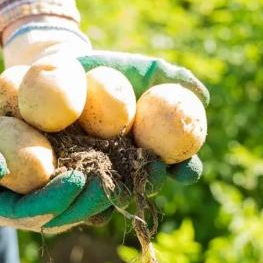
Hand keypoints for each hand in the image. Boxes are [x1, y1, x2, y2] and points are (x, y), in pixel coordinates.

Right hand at [0, 69, 110, 231]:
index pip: (29, 214)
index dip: (55, 201)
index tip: (79, 179)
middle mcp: (19, 207)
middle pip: (59, 214)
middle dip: (87, 201)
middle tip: (111, 180)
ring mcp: (37, 192)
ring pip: (75, 201)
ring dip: (102, 190)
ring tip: (125, 173)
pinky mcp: (52, 175)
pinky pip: (81, 180)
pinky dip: (103, 171)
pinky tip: (126, 159)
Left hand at [3, 21, 208, 181]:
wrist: (60, 71)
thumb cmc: (108, 69)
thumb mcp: (140, 68)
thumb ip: (171, 77)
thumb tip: (202, 96)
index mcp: (150, 149)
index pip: (177, 166)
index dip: (187, 170)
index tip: (188, 167)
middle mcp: (127, 168)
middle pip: (146, 183)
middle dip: (153, 181)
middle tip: (155, 169)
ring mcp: (97, 175)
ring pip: (112, 192)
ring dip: (118, 191)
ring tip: (119, 181)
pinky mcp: (65, 178)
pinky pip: (74, 193)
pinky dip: (77, 193)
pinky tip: (78, 185)